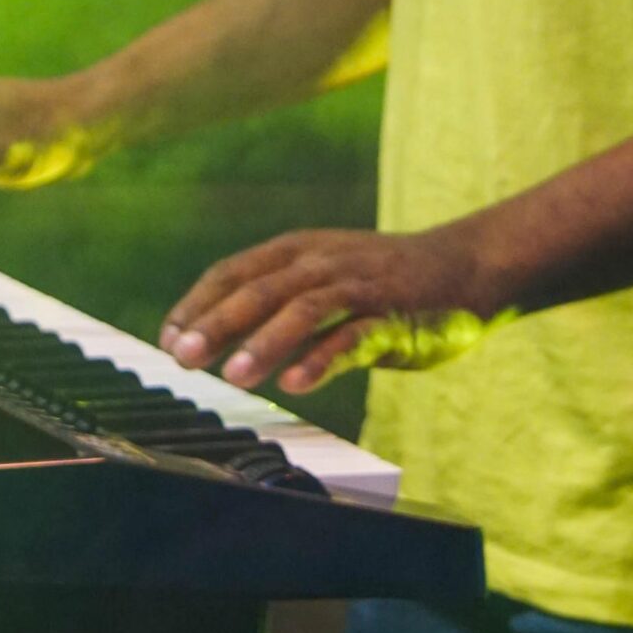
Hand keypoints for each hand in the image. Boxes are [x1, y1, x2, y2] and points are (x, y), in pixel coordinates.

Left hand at [158, 222, 509, 394]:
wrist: (465, 266)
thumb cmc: (385, 280)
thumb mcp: (325, 276)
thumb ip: (279, 299)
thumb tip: (219, 338)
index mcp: (299, 249)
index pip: (234, 271)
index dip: (197, 304)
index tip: (167, 339)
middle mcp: (323, 261)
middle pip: (259, 289)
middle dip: (217, 323)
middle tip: (182, 356)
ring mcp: (359, 287)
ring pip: (303, 309)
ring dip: (265, 342)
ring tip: (234, 376)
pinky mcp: (393, 316)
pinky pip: (354, 337)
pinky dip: (323, 358)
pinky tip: (297, 383)